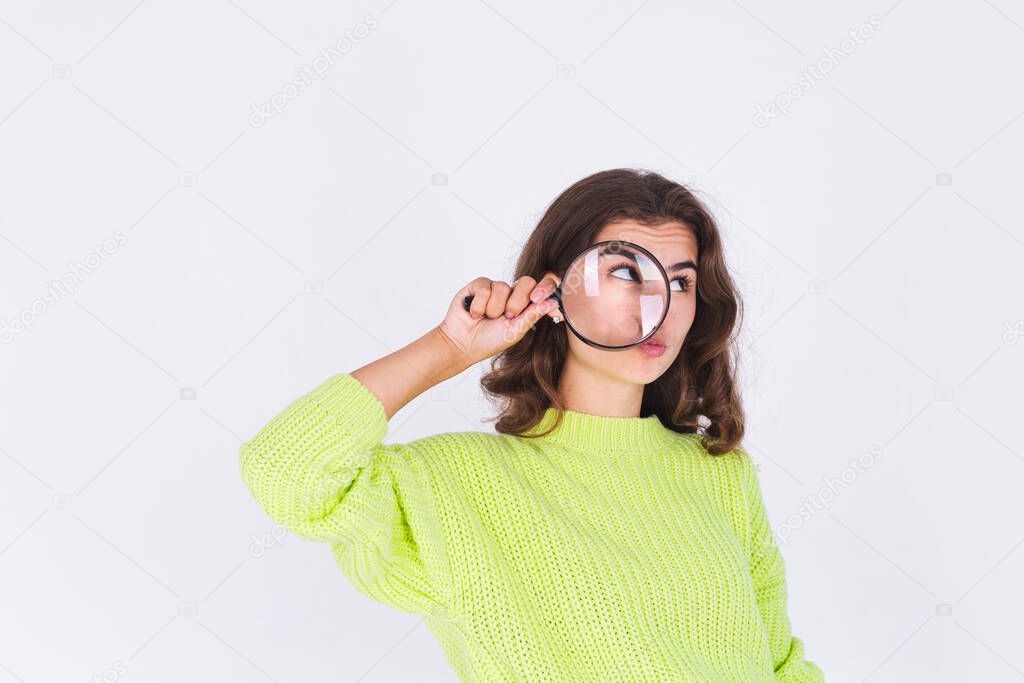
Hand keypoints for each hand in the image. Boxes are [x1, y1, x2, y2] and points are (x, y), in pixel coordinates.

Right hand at [435, 275, 559, 365]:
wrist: (462, 344)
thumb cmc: (489, 341)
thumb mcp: (515, 331)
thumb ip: (533, 314)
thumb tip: (554, 302)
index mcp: (524, 304)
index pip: (538, 288)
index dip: (541, 289)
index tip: (536, 299)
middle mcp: (511, 293)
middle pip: (525, 282)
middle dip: (516, 302)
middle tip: (506, 316)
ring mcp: (495, 288)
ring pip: (502, 287)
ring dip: (493, 309)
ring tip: (486, 318)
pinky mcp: (479, 285)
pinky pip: (485, 287)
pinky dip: (480, 305)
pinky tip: (475, 314)